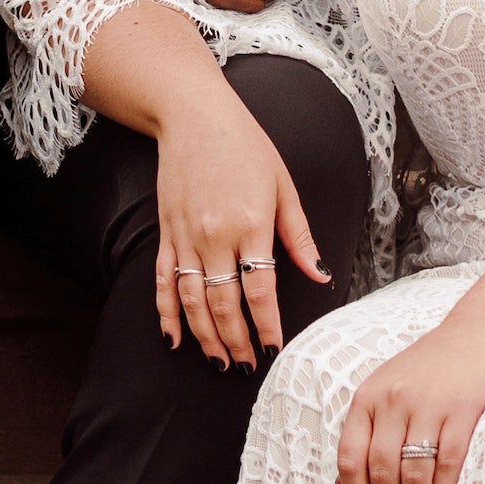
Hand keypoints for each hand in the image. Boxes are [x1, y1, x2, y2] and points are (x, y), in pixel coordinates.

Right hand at [154, 92, 329, 369]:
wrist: (194, 116)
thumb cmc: (246, 146)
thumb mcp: (284, 186)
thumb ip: (299, 236)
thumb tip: (320, 276)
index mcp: (251, 224)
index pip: (259, 291)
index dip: (267, 327)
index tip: (275, 349)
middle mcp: (215, 236)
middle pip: (224, 304)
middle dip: (237, 342)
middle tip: (248, 367)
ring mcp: (185, 237)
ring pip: (192, 301)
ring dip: (206, 337)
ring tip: (219, 363)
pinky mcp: (166, 234)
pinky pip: (164, 282)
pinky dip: (167, 314)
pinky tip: (175, 340)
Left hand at [337, 316, 484, 483]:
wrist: (477, 332)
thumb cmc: (428, 367)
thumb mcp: (386, 389)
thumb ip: (368, 430)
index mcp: (367, 398)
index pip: (350, 458)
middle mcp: (392, 401)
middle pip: (381, 472)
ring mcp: (427, 405)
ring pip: (413, 474)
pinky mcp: (462, 410)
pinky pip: (448, 463)